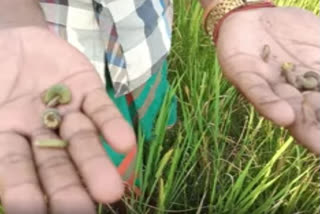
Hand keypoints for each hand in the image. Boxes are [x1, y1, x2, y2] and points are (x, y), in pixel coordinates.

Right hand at [0, 27, 135, 213]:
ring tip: (111, 190)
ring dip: (96, 163)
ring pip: (82, 140)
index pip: (16, 171)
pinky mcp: (87, 89)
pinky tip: (125, 143)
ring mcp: (66, 112)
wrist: (11, 38)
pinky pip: (101, 108)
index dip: (25, 192)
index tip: (35, 213)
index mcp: (7, 139)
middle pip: (56, 163)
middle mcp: (40, 132)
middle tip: (84, 211)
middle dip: (69, 187)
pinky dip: (112, 125)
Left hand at [216, 7, 319, 153]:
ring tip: (317, 143)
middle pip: (306, 114)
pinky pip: (256, 90)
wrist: (253, 17)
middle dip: (319, 132)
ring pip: (281, 108)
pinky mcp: (243, 73)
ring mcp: (265, 83)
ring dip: (298, 124)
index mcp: (307, 84)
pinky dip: (268, 103)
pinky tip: (283, 116)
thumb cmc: (290, 32)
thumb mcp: (318, 42)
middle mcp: (286, 90)